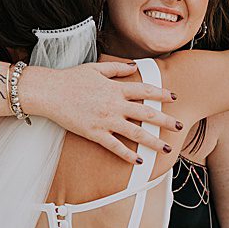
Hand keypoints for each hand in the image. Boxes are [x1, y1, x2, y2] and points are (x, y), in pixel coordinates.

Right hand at [16, 62, 179, 162]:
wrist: (49, 92)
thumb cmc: (69, 79)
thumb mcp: (95, 68)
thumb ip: (117, 69)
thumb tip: (134, 67)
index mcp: (115, 88)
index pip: (144, 90)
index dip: (161, 94)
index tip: (173, 97)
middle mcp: (114, 105)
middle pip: (146, 113)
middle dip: (165, 121)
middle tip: (180, 127)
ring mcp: (105, 120)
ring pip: (135, 132)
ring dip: (153, 141)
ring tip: (167, 148)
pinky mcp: (94, 133)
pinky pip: (114, 146)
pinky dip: (127, 154)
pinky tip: (138, 160)